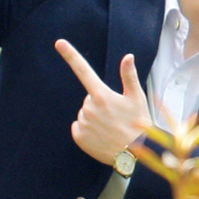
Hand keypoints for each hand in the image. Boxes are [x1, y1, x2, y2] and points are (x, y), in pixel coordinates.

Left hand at [54, 40, 152, 165]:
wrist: (135, 154)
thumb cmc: (138, 124)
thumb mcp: (137, 98)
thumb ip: (129, 76)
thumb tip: (128, 56)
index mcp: (102, 95)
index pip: (83, 70)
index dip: (70, 55)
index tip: (59, 43)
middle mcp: (89, 108)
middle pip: (89, 98)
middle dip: (100, 104)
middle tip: (116, 115)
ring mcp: (83, 122)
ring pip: (85, 113)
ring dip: (95, 118)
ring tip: (111, 128)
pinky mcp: (78, 136)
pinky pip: (79, 127)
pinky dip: (88, 130)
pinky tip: (102, 136)